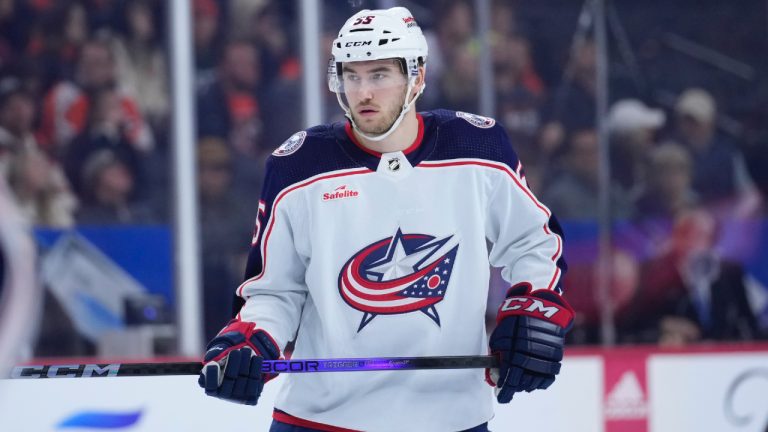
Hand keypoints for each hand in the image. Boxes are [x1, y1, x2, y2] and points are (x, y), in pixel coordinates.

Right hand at [198, 320, 280, 404]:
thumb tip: (213, 360)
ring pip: (243, 381)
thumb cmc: (229, 349)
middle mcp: (224, 393)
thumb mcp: (220, 347)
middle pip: (229, 381)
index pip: (210, 385)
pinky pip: (256, 384)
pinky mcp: (252, 394)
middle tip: (236, 351)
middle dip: (233, 365)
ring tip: (247, 350)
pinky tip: (257, 358)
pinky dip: (256, 369)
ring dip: (245, 365)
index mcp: (211, 384)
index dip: (211, 376)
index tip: (214, 364)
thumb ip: (216, 352)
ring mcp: (238, 395)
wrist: (248, 352)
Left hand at [487, 285, 572, 402]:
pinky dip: (541, 382)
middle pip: (523, 380)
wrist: (540, 306)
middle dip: (515, 387)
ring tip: (521, 385)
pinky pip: (549, 376)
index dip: (506, 389)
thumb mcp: (500, 334)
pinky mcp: (557, 354)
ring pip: (536, 380)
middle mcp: (531, 352)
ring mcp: (545, 354)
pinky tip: (534, 381)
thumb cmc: (515, 320)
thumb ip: (497, 355)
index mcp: (514, 346)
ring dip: (527, 385)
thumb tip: (495, 376)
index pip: (510, 375)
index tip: (501, 397)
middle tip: (510, 389)